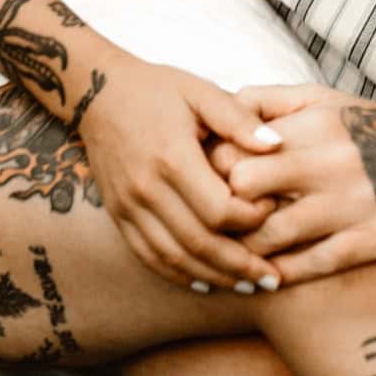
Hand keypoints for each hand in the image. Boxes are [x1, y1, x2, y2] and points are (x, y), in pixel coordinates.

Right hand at [76, 62, 286, 292]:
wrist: (96, 92)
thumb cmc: (157, 89)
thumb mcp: (201, 92)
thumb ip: (239, 119)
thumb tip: (278, 146)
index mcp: (172, 157)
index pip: (219, 209)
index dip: (252, 219)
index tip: (274, 210)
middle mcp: (146, 188)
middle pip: (199, 243)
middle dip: (240, 266)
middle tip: (273, 279)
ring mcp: (128, 205)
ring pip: (174, 257)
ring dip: (213, 277)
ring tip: (247, 285)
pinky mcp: (118, 214)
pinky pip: (148, 255)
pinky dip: (178, 274)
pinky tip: (204, 283)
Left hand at [222, 89, 375, 283]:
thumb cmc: (374, 129)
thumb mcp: (325, 98)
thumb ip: (268, 101)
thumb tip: (217, 110)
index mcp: (315, 124)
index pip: (234, 148)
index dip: (210, 168)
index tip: (204, 181)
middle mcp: (331, 163)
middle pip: (243, 189)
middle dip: (222, 206)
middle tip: (214, 219)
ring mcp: (352, 206)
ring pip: (271, 235)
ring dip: (245, 247)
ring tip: (233, 251)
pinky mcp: (371, 242)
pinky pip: (311, 266)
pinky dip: (281, 274)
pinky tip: (264, 275)